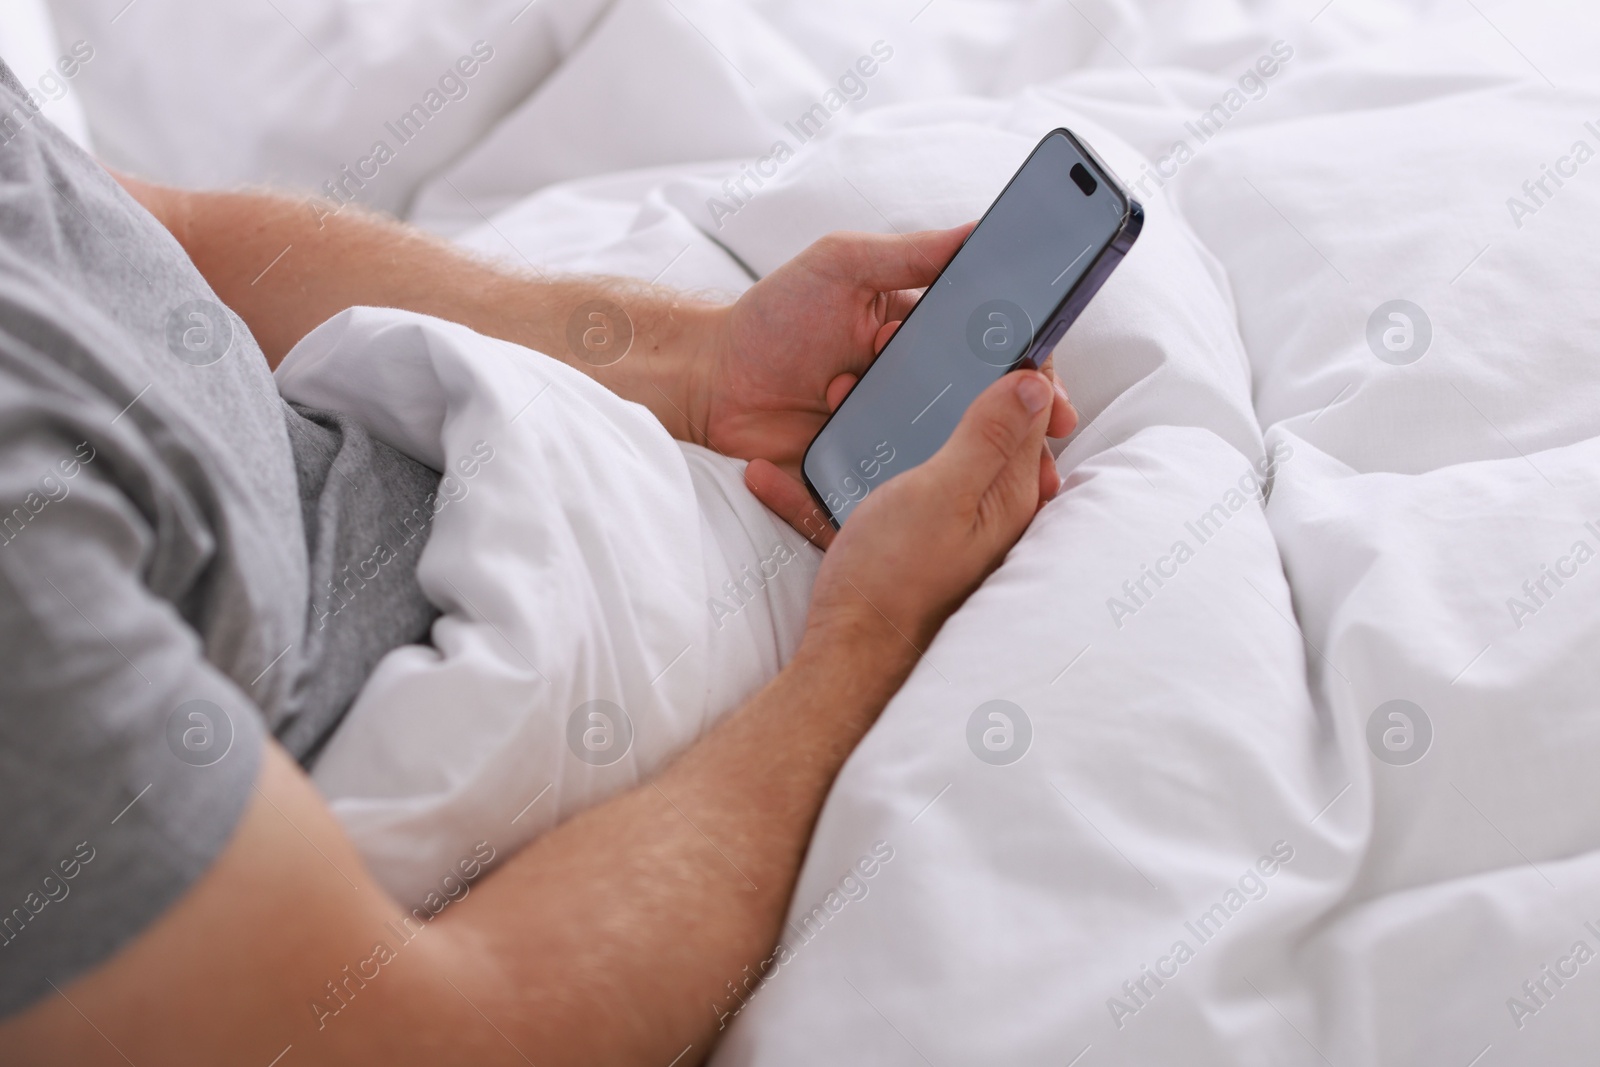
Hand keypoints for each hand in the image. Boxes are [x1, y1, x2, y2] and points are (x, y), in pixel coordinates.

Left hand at [692, 228, 1075, 518]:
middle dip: (1023, 416)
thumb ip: (907, 253)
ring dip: (989, 454)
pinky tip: (962, 487)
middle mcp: (916, 380)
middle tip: (1052, 428)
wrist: (711, 386)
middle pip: (985, 401)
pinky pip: (912, 478)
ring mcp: (895, 426)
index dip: (1026, 361)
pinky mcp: (870, 467)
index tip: (1052, 380)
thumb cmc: (771, 318)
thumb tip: (976, 231)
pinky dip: (938, 482)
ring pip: (958, 445)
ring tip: (1024, 473)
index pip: (988, 343)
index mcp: (919, 329)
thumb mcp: (841, 265)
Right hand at [795, 370, 1059, 676]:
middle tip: (886, 356)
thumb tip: (1033, 382)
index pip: (1029, 410)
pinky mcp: (891, 545)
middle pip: (966, 426)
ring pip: (905, 456)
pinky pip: (857, 499)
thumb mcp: (945, 493)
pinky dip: (819, 486)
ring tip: (832, 400)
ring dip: (866, 428)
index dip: (1011, 364)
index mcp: (1008, 491)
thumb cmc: (898, 578)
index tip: (978, 328)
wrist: (845, 659)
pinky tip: (776, 475)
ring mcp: (934, 527)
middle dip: (929, 388)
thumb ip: (987, 435)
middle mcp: (981, 508)